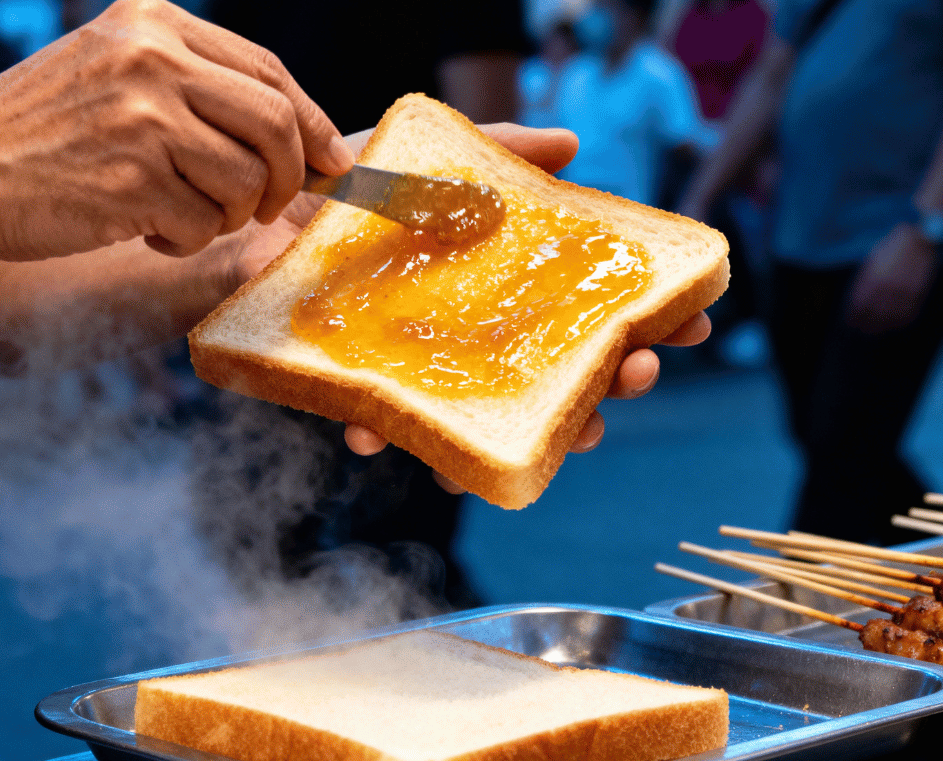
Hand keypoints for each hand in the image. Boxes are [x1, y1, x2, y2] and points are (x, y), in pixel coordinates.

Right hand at [0, 0, 351, 262]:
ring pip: (245, 182)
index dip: (311, 125)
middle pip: (275, 125)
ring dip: (227, 217)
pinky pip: (203, 225)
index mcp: (155, 23)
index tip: (332, 162)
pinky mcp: (133, 179)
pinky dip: (184, 241)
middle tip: (266, 208)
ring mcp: (144, 118)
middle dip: (286, 178)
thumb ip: (195, 85)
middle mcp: (154, 60)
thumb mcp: (113, 72)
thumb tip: (301, 137)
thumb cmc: (41, 134)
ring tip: (180, 215)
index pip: (268, 72)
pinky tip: (143, 229)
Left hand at [223, 123, 713, 489]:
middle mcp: (478, 338)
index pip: (593, 312)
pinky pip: (392, 431)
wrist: (247, 223)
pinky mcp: (368, 393)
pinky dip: (390, 435)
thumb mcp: (420, 159)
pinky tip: (378, 434)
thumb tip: (570, 143)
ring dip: (541, 432)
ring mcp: (430, 373)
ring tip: (575, 429)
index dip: (651, 321)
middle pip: (567, 377)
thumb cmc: (342, 194)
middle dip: (616, 383)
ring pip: (497, 422)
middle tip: (642, 372)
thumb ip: (494, 151)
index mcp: (505, 288)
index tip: (695, 321)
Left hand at [845, 223, 937, 333]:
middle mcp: (888, 287)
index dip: (855, 316)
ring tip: (876, 331)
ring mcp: (904, 292)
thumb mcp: (874, 260)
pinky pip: (907, 313)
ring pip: (890, 317)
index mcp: (874, 278)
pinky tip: (894, 325)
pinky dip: (900, 322)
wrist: (919, 240)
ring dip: (882, 326)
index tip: (852, 322)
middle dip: (866, 324)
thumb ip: (866, 280)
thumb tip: (858, 301)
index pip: (860, 305)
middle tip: (862, 330)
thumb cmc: (892, 248)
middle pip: (874, 314)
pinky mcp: (917, 293)